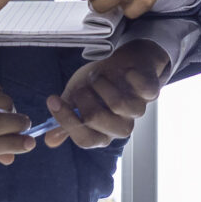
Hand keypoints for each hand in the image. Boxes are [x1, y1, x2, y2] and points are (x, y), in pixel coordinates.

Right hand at [45, 39, 172, 147]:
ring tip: (98, 75)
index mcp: (102, 133)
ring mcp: (137, 110)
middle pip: (97, 119)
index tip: (53, 100)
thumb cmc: (99, 83)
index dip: (66, 121)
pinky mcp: (150, 92)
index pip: (84, 139)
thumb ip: (66, 117)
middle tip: (81, 85)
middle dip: (82, 97)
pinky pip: (145, 90)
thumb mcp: (77, 99)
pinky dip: (132, 77)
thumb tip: (49, 140)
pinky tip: (125, 71)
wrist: (127, 61)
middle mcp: (120, 126)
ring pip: (119, 104)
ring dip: (102, 84)